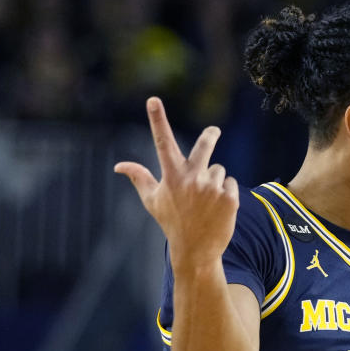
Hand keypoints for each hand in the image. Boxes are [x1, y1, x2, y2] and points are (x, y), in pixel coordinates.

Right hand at [114, 97, 238, 266]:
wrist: (196, 251)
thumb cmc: (172, 223)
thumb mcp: (153, 201)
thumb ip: (139, 178)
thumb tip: (118, 165)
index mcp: (172, 176)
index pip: (162, 142)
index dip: (157, 119)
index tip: (153, 100)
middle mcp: (192, 179)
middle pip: (205, 145)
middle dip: (210, 135)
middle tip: (213, 131)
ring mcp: (212, 188)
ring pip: (218, 170)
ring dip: (214, 181)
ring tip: (206, 202)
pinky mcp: (230, 197)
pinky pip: (230, 183)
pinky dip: (226, 193)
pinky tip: (217, 209)